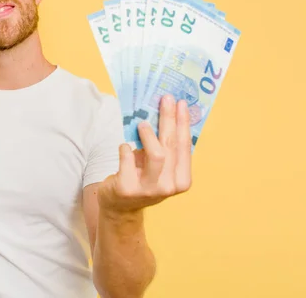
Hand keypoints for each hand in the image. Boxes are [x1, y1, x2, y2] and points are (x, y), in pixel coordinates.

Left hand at [98, 94, 192, 215]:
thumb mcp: (159, 166)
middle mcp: (169, 186)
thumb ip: (165, 146)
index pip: (185, 145)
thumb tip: (167, 111)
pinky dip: (125, 148)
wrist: (120, 206)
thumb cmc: (142, 178)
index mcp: (182, 180)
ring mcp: (148, 189)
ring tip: (142, 123)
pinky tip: (125, 147)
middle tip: (165, 99)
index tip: (181, 103)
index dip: (183, 122)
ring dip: (148, 134)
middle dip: (169, 118)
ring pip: (156, 154)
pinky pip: (128, 158)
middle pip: (171, 145)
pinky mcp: (127, 188)